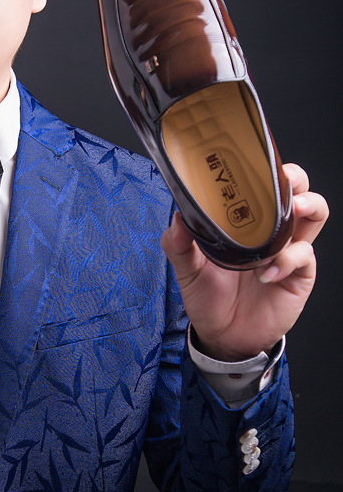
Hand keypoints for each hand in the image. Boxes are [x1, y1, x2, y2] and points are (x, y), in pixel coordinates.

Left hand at [161, 163, 327, 360]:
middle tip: (283, 179)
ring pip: (315, 214)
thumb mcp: (186, 267)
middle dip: (295, 178)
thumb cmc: (207, 295)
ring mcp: (288, 249)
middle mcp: (270, 229)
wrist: (222, 334)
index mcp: (243, 219)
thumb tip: (177, 218)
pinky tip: (266, 273)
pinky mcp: (299, 274)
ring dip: (308, 207)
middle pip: (297, 189)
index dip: (262, 167)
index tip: (252, 157)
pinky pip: (304, 256)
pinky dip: (288, 259)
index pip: (261, 184)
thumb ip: (179, 243)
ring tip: (293, 210)